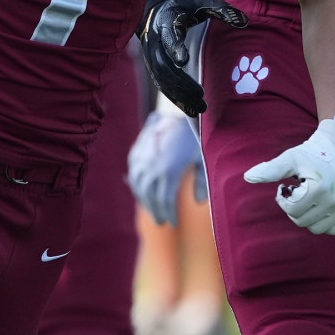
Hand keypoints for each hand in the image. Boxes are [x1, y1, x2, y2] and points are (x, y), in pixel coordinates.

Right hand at [127, 111, 203, 225]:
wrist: (176, 111)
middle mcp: (151, 168)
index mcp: (168, 172)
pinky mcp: (136, 153)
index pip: (165, 201)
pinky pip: (133, 174)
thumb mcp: (202, 159)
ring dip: (145, 201)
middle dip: (156, 211)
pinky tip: (142, 192)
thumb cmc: (193, 136)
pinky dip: (137, 186)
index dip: (169, 214)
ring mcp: (141, 160)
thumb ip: (202, 182)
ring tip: (152, 209)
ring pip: (139, 187)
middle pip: (150, 198)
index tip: (173, 223)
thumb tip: (199, 202)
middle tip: (161, 221)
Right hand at [140, 0, 245, 115]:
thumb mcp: (202, 1)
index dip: (174, 47)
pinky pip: (163, 85)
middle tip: (201, 95)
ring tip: (200, 108)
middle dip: (181, 82)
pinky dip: (176, 98)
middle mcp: (154, 40)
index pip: (168, 36)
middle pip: (163, 65)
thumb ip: (222, 10)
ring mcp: (151, 55)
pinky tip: (191, 110)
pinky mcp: (153, 66)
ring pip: (162, 79)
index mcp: (165, 21)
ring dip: (179, 95)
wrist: (153, 7)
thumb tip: (245, 22)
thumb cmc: (184, 4)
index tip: (184, 60)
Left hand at [243, 114, 334, 234]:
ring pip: (316, 229)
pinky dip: (324, 222)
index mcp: (321, 188)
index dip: (284, 199)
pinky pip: (332, 230)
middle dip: (295, 208)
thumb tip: (248, 177)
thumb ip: (270, 170)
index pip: (291, 211)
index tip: (289, 186)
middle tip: (299, 192)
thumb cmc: (311, 154)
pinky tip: (322, 206)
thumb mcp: (290, 159)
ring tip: (310, 198)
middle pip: (302, 222)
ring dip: (308, 216)